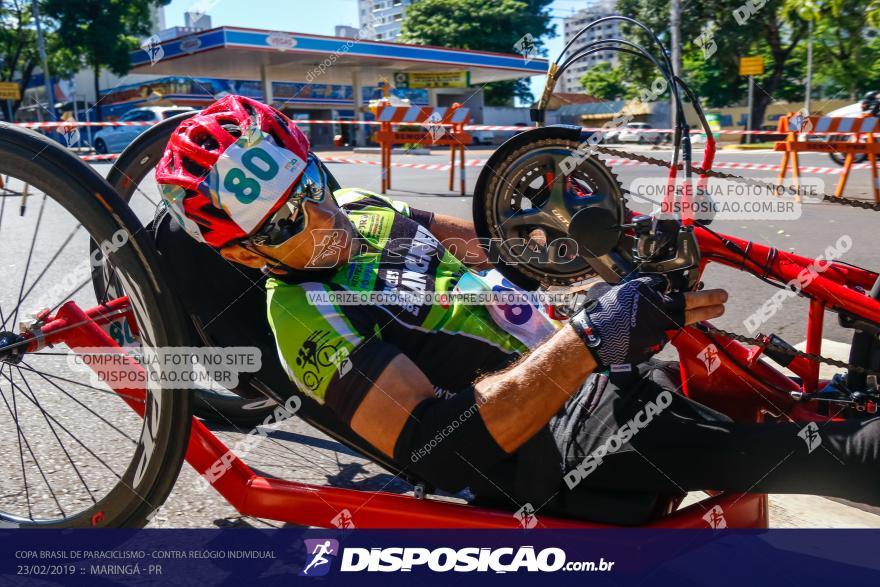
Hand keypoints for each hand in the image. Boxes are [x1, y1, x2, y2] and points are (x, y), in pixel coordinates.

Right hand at [571, 276, 725, 368]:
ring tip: (717, 310)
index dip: (674, 284)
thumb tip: (629, 290)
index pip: (666, 283)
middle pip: (689, 302)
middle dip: (709, 298)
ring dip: (702, 314)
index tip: (686, 285)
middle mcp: (656, 307)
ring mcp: (658, 328)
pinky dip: (666, 333)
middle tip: (723, 296)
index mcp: (644, 290)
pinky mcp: (655, 344)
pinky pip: (664, 336)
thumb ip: (625, 289)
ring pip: (682, 321)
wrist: (591, 340)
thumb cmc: (595, 313)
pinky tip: (664, 332)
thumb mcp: (608, 291)